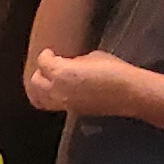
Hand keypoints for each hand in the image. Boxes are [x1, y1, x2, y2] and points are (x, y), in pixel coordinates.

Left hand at [27, 45, 150, 121]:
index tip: (50, 53)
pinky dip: (50, 98)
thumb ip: (74, 61)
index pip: (43, 63)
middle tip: (48, 66)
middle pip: (36, 82)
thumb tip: (68, 64)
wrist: (128, 94)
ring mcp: (63, 104)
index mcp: (61, 73)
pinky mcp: (72, 111)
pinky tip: (60, 91)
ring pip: (40, 99)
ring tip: (49, 81)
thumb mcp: (92, 57)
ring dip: (41, 88)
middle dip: (40, 72)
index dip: (46, 55)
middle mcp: (57, 90)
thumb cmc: (114, 70)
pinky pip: (52, 105)